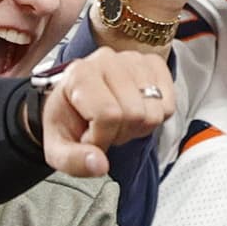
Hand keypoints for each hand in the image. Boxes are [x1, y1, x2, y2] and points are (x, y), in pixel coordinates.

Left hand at [39, 48, 176, 174]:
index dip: (102, 138)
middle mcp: (108, 60)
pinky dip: (155, 117)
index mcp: (80, 74)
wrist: (75, 100)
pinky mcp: (153, 65)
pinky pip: (169, 105)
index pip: (108, 114)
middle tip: (106, 130)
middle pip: (135, 113)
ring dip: (138, 127)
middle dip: (121, 133)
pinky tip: (135, 112)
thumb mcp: (58, 148)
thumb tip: (99, 165)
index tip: (90, 139)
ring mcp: (134, 60)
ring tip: (119, 121)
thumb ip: (73, 161)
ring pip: (155, 112)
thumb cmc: (68, 120)